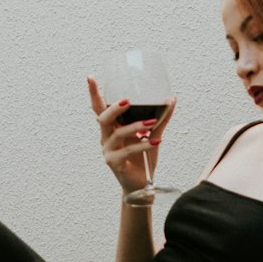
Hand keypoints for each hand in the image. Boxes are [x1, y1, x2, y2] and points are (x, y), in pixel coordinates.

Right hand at [87, 76, 175, 195]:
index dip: (94, 94)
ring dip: (135, 126)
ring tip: (151, 122)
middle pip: (103, 118)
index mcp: (112, 127)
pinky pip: (127, 151)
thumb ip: (160, 118)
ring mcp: (108, 150)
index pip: (99, 108)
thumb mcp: (152, 134)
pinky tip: (155, 141)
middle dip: (114, 107)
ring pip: (117, 133)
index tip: (90, 77)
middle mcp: (106, 137)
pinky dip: (142, 144)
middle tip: (128, 100)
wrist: (142, 184)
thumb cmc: (143, 157)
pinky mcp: (114, 163)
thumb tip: (171, 98)